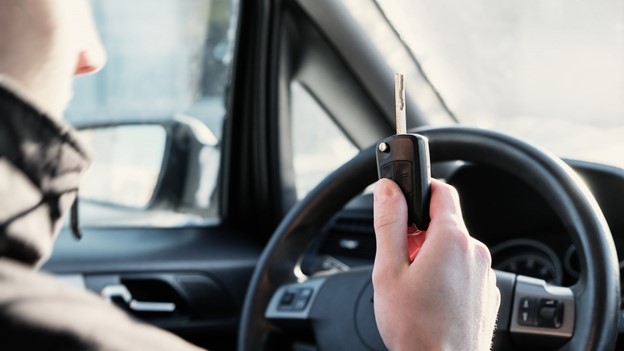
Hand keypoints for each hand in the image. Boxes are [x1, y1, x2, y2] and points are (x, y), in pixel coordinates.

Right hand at [372, 178, 499, 350]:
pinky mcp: (486, 294)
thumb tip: (388, 189)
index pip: (442, 190)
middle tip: (400, 261)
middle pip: (445, 223)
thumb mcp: (388, 270)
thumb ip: (389, 223)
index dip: (420, 189)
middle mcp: (475, 253)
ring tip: (414, 287)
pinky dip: (447, 276)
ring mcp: (484, 275)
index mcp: (452, 240)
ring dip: (432, 256)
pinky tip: (430, 300)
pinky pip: (464, 271)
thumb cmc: (415, 328)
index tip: (404, 200)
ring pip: (453, 249)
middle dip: (419, 234)